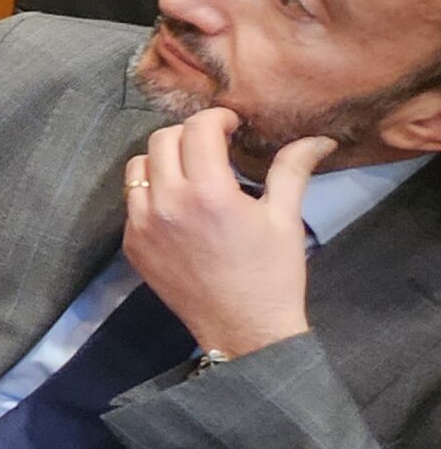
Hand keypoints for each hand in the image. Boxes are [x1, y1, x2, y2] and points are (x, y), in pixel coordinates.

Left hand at [124, 107, 328, 357]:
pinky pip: (132, 201)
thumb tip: (317, 139)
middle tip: (213, 146)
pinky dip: (152, 192)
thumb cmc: (271, 274)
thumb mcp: (285, 218)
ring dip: (164, 159)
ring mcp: (143, 225)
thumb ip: (291, 170)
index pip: (197, 129)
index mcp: (208, 192)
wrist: (244, 330)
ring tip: (192, 172)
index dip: (216, 118)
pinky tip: (179, 205)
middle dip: (189, 134)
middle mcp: (167, 203)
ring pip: (139, 166)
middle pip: (162, 140)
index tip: (231, 125)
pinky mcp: (132, 244)